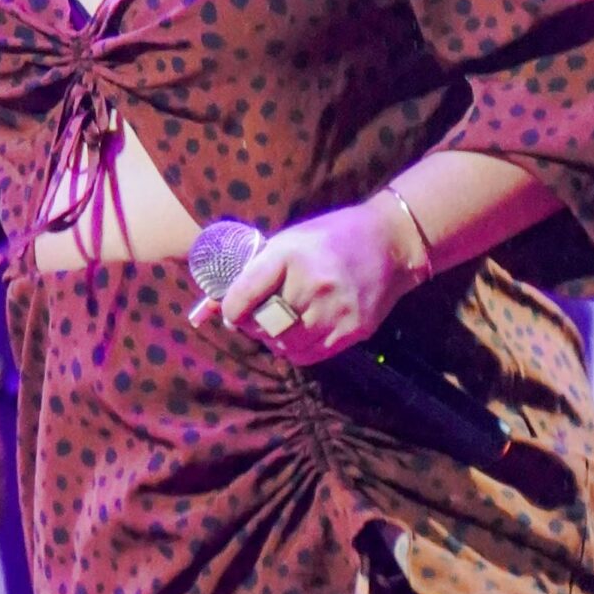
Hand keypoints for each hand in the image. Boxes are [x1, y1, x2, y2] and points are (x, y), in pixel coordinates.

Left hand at [191, 198, 415, 364]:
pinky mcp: (353, 330)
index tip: (234, 311)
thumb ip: (249, 274)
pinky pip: (309, 355)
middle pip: (263, 326)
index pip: (243, 296)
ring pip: (284, 346)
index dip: (231, 310)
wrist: (391, 243)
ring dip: (275, 340)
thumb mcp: (287, 242)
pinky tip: (301, 330)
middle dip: (254, 326)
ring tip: (283, 322)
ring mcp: (335, 310)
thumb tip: (202, 313)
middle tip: (259, 317)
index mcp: (291, 254)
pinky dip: (297, 348)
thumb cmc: (330, 238)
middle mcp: (313, 283)